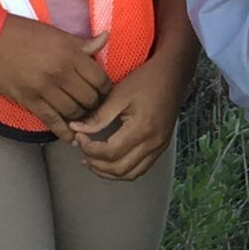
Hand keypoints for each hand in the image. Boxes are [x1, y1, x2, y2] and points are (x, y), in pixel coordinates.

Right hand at [0, 18, 109, 134]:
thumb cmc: (22, 32)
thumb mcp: (56, 34)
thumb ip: (82, 43)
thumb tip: (105, 39)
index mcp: (70, 54)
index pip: (100, 80)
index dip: (106, 89)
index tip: (105, 92)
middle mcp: (60, 73)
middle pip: (90, 99)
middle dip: (96, 104)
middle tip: (95, 106)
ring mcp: (44, 89)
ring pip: (73, 112)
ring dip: (81, 116)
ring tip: (83, 116)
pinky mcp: (28, 100)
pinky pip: (51, 120)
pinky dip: (63, 131)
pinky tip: (71, 138)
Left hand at [70, 52, 191, 180]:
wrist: (172, 76)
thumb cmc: (145, 81)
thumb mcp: (118, 95)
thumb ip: (98, 116)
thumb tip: (76, 129)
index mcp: (142, 129)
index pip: (110, 152)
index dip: (89, 148)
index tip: (79, 136)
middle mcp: (153, 143)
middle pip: (119, 168)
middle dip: (96, 164)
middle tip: (83, 149)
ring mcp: (159, 147)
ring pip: (130, 174)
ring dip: (109, 172)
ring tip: (93, 160)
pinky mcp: (161, 147)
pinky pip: (140, 169)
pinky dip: (123, 170)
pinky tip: (110, 160)